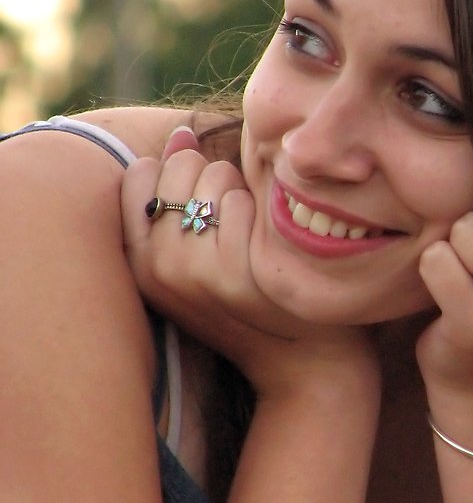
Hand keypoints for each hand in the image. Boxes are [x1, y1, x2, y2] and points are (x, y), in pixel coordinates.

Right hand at [120, 128, 376, 398]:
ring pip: (211, 177)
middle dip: (212, 175)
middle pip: (177, 168)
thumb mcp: (201, 260)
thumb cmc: (258, 303)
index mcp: (140, 265)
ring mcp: (192, 274)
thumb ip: (181, 198)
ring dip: (240, 190)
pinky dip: (260, 209)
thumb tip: (182, 135)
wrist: (305, 367)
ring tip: (253, 234)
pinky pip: (240, 202)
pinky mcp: (232, 275)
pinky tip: (269, 241)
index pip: (137, 177)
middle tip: (234, 221)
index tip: (206, 198)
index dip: (178, 170)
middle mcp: (157, 270)